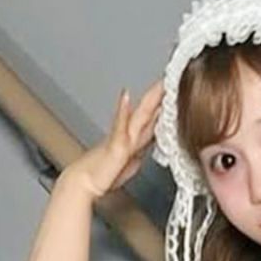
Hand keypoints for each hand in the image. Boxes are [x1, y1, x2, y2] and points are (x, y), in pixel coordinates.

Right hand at [63, 80, 163, 200]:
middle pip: (149, 112)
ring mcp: (122, 138)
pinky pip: (119, 127)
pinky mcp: (115, 146)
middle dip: (162, 96)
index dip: (165, 106)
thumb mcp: (129, 164)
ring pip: (139, 115)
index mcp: (134, 140)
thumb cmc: (104, 174)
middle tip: (173, 79)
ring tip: (160, 84)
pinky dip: (122, 111)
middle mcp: (129, 135)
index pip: (153, 119)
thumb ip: (140, 150)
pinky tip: (125, 98)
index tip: (176, 93)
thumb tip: (150, 144)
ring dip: (150, 99)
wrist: (84, 181)